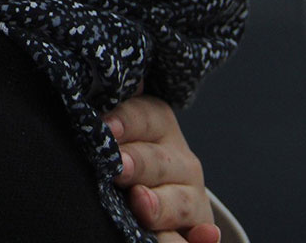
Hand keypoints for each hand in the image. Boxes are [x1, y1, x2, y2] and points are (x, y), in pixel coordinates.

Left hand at [104, 95, 218, 242]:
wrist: (144, 192)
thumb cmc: (116, 152)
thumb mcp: (113, 129)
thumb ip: (109, 111)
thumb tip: (102, 78)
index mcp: (156, 126)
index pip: (145, 116)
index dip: (127, 120)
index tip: (107, 126)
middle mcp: (179, 160)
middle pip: (159, 161)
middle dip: (139, 163)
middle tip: (118, 167)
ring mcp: (189, 196)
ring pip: (181, 201)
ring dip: (162, 205)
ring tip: (141, 203)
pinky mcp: (196, 228)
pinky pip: (199, 237)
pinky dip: (201, 239)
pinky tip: (203, 236)